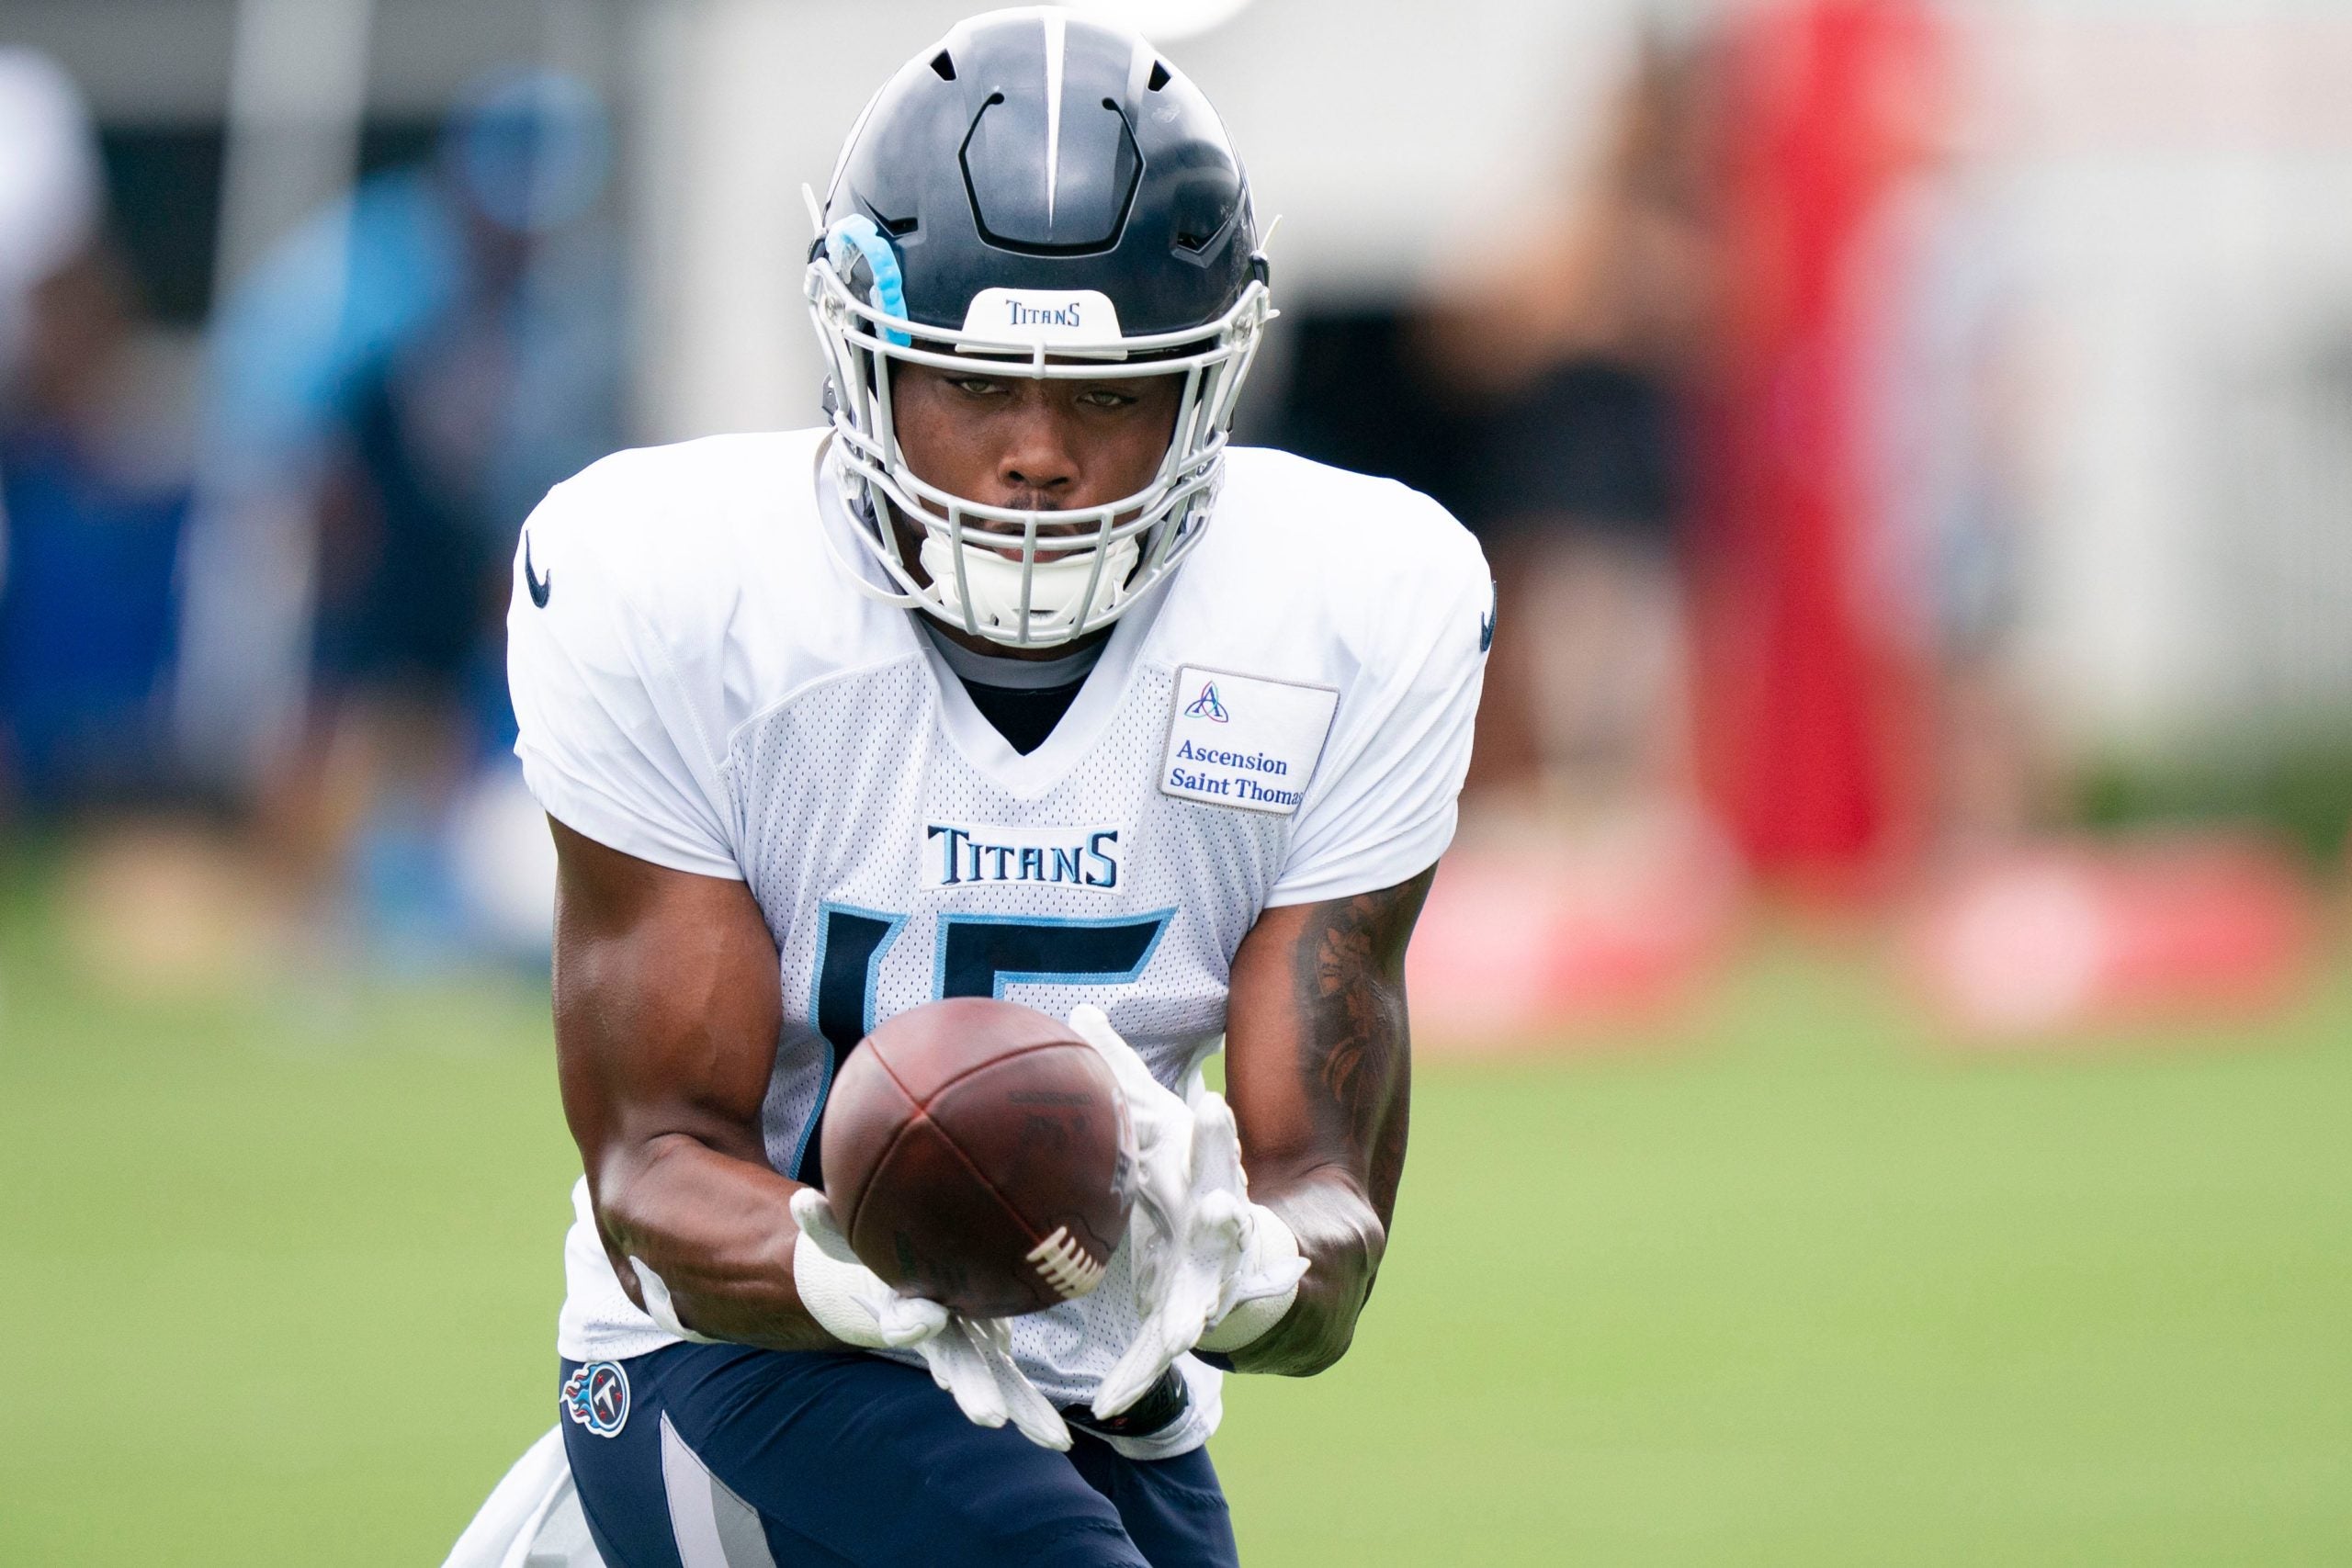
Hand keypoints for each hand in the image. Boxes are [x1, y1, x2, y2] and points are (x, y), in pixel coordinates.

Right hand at [790, 1188, 1070, 1449]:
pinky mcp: (985, 1349)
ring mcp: (962, 1346)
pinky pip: (1012, 1378)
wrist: (888, 1283)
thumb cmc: (870, 1256)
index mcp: (902, 1306)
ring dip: (1019, 1408)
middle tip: (988, 1417)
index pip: (905, 1315)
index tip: (923, 1324)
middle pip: (955, 1361)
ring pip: (993, 1379)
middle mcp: (935, 1334)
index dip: (912, 1320)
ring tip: (1051, 1440)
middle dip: (972, 1387)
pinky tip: (1059, 1439)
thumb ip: (824, 1227)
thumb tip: (800, 1203)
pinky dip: (1031, 1408)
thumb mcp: (844, 1241)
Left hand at [1068, 1005, 1308, 1418]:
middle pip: (1228, 1232)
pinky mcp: (1198, 1333)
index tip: (1212, 1103)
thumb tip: (1080, 1012)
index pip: (1223, 1150)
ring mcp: (1226, 1289)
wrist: (1294, 1260)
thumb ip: (1125, 1075)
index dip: (1219, 1132)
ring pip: (1203, 1307)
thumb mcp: (1162, 1129)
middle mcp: (1232, 1239)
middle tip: (1215, 1213)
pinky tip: (1107, 1402)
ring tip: (1175, 1333)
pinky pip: (1162, 1357)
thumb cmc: (1200, 1182)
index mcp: (1220, 1183)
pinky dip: (1137, 1378)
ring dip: (1183, 1322)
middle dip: (1223, 1227)